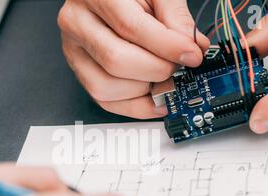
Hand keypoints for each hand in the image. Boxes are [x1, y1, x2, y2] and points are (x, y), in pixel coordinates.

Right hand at [58, 0, 209, 118]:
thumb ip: (175, 17)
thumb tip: (193, 50)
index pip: (130, 27)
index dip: (166, 47)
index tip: (191, 56)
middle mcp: (76, 23)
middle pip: (116, 61)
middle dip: (156, 70)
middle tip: (177, 67)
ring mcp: (74, 51)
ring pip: (106, 87)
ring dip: (143, 90)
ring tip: (162, 76)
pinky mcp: (80, 73)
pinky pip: (103, 101)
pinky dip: (134, 106)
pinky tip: (154, 98)